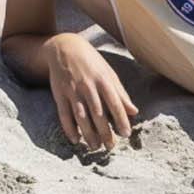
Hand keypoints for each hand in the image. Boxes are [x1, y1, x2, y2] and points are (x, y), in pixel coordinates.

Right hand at [43, 32, 138, 152]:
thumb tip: (134, 111)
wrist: (63, 47)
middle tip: (110, 147)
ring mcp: (72, 90)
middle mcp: (87, 85)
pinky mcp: (59, 94)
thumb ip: (121, 93)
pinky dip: (69, 129)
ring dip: (88, 134)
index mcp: (102, 80)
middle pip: (98, 114)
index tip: (125, 134)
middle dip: (105, 132)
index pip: (114, 103)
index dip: (121, 119)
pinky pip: (64, 115)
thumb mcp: (108, 72)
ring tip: (95, 147)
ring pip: (81, 117)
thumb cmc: (91, 62)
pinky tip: (76, 140)